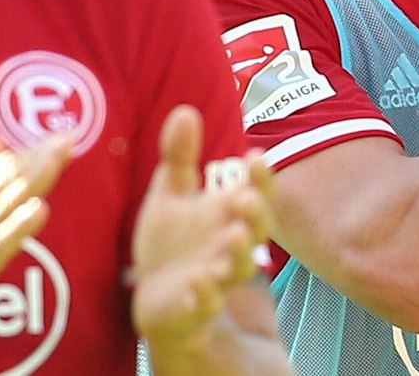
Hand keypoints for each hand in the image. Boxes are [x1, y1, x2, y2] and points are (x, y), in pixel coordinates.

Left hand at [132, 105, 273, 352]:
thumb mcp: (171, 196)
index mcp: (228, 217)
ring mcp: (217, 279)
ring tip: (234, 235)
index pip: (255, 194)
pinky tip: (198, 281)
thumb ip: (180, 157)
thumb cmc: (173, 244)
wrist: (158, 299)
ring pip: (239, 268)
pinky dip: (204, 295)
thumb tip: (185, 110)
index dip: (260, 179)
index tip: (255, 157)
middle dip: (255, 214)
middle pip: (257, 230)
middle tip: (246, 198)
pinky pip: (204, 304)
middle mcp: (230, 247)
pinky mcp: (194, 308)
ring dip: (240, 253)